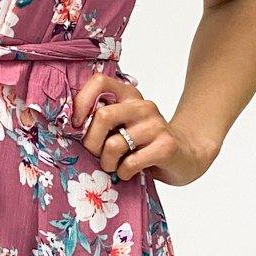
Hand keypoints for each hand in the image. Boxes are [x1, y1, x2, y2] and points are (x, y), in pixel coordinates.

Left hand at [71, 71, 219, 186]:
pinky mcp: (165, 146)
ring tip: (114, 166)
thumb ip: (101, 120)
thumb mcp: (122, 125)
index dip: (81, 102)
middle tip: (96, 155)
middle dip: (91, 143)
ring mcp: (155, 124)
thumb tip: (68, 127)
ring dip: (107, 163)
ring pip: (113, 145)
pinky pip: (130, 163)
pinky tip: (129, 171)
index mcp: (128, 94)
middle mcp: (142, 105)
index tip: (76, 125)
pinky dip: (123, 172)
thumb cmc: (144, 143)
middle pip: (102, 116)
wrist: (187, 155)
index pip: (99, 82)